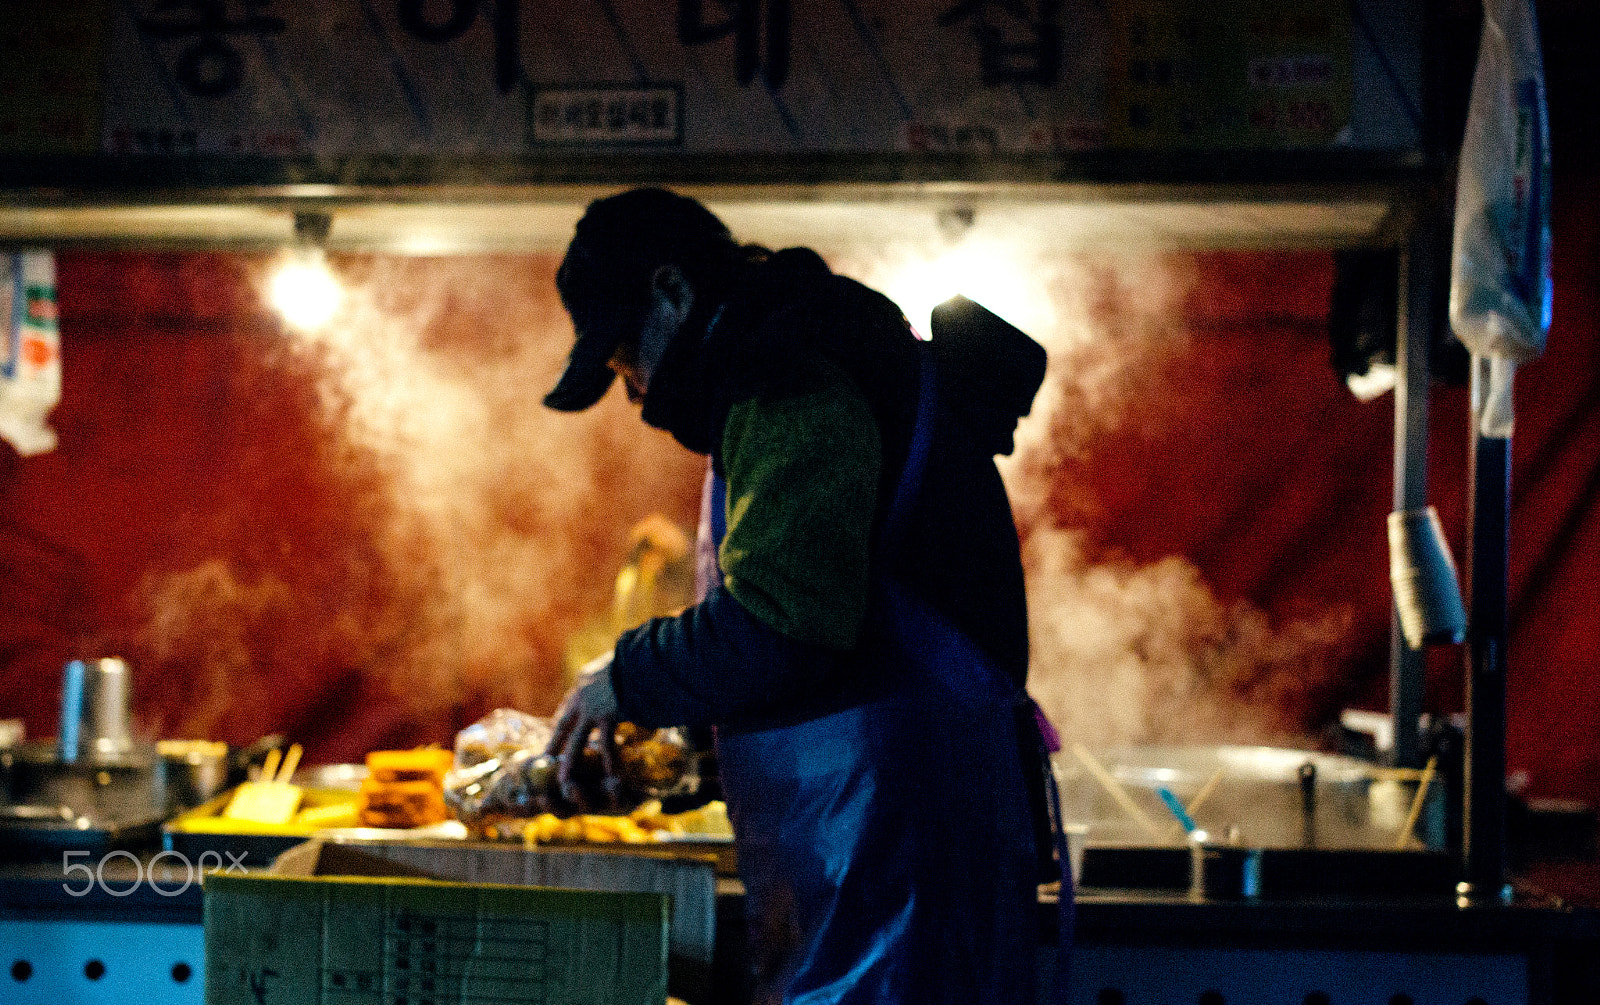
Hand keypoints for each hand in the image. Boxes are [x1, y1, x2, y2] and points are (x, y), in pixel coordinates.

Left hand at [547, 653, 621, 810]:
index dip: (563, 718)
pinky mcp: (607, 716)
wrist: (638, 657)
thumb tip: (626, 679)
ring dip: (571, 760)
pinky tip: (610, 773)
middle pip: (565, 724)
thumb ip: (616, 676)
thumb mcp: (617, 663)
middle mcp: (583, 695)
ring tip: (564, 779)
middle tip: (546, 757)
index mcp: (584, 681)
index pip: (570, 704)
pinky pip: (606, 742)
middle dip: (555, 742)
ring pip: (577, 739)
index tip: (557, 729)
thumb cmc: (635, 657)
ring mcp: (593, 707)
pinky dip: (609, 758)